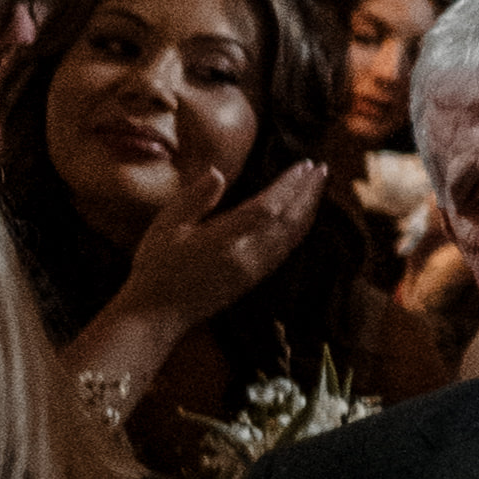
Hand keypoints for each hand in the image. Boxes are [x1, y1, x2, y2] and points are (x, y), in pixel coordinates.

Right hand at [103, 155, 331, 351]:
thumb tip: (218, 172)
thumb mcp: (166, 226)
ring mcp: (254, 270)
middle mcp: (247, 256)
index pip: (268, 207)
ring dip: (308, 209)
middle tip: (321, 168)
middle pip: (289, 220)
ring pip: (292, 236)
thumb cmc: (157, 266)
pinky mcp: (255, 279)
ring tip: (318, 186)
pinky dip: (300, 229)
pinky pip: (286, 250)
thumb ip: (194, 198)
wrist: (157, 314)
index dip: (289, 185)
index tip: (304, 165)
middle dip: (308, 193)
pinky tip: (302, 217)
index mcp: (224, 240)